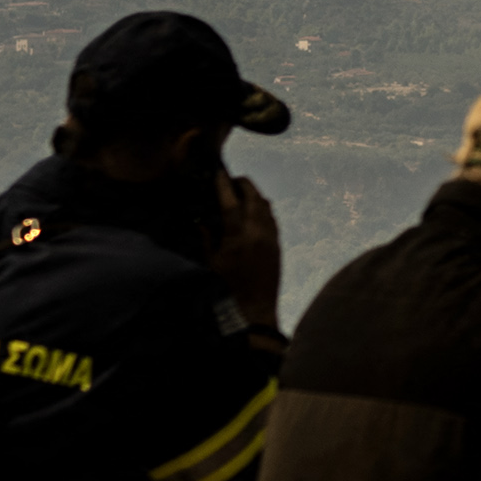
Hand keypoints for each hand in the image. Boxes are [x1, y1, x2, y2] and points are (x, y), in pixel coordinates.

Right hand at [209, 167, 283, 333]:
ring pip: (266, 206)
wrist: (253, 308)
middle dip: (243, 184)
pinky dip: (263, 209)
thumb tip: (202, 220)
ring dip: (254, 195)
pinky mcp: (278, 244)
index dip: (224, 185)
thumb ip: (207, 238)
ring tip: (242, 192)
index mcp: (238, 236)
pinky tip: (255, 210)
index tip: (219, 172)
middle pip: (253, 197)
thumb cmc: (226, 287)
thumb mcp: (210, 262)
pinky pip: (272, 218)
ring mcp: (271, 237)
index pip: (230, 202)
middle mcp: (258, 232)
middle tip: (232, 179)